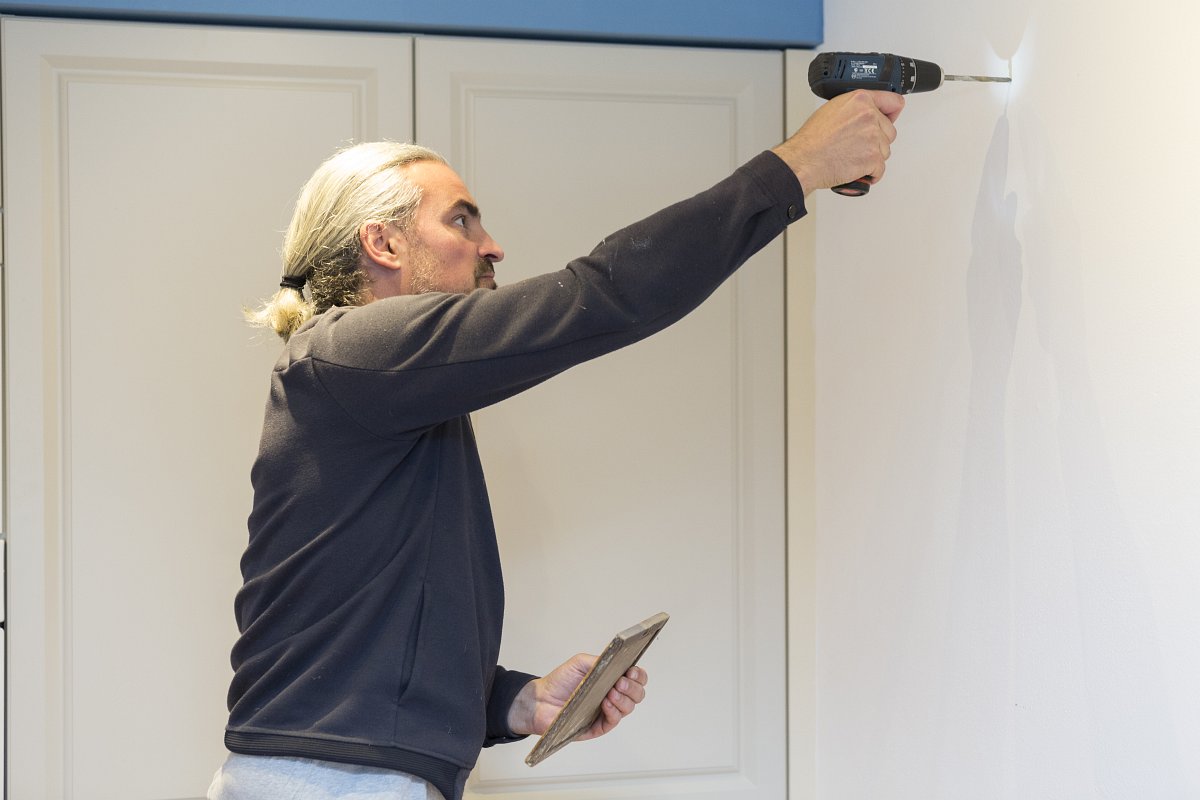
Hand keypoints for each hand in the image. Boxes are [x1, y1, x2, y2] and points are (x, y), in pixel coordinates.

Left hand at [507, 653, 648, 740]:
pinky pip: (613, 722)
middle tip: (621, 682)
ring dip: (623, 699)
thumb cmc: (560, 681)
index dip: (638, 675)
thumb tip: (617, 662)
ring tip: (611, 692)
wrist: (540, 700)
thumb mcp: (580, 663)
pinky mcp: (598, 727)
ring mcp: (607, 712)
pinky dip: (613, 712)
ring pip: (628, 708)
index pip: (635, 678)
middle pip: (637, 694)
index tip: (632, 671)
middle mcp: (613, 696)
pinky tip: (606, 704)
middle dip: (633, 687)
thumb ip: (600, 660)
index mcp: (611, 680)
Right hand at [771, 89, 904, 194]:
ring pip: (885, 151)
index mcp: (860, 100)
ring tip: (852, 157)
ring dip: (872, 158)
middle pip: (890, 131)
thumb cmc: (812, 140)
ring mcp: (873, 137)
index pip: (893, 102)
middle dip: (877, 141)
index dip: (891, 113)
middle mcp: (869, 116)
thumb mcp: (832, 110)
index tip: (890, 118)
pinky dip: (870, 174)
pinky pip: (880, 169)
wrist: (804, 161)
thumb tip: (865, 115)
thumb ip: (854, 109)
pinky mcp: (873, 158)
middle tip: (857, 146)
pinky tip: (856, 170)